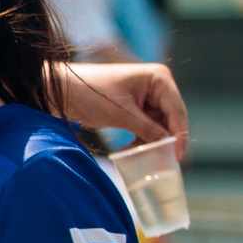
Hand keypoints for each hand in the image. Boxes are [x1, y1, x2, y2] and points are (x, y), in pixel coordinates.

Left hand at [63, 63, 187, 148]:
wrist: (64, 90)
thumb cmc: (91, 93)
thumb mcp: (122, 114)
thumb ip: (149, 130)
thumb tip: (170, 148)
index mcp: (159, 78)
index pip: (176, 110)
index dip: (179, 134)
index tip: (177, 157)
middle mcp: (158, 85)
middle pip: (171, 119)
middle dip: (166, 140)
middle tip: (166, 164)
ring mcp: (148, 97)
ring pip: (160, 126)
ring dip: (152, 143)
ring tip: (143, 159)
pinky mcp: (137, 108)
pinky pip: (147, 128)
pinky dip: (141, 140)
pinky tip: (130, 152)